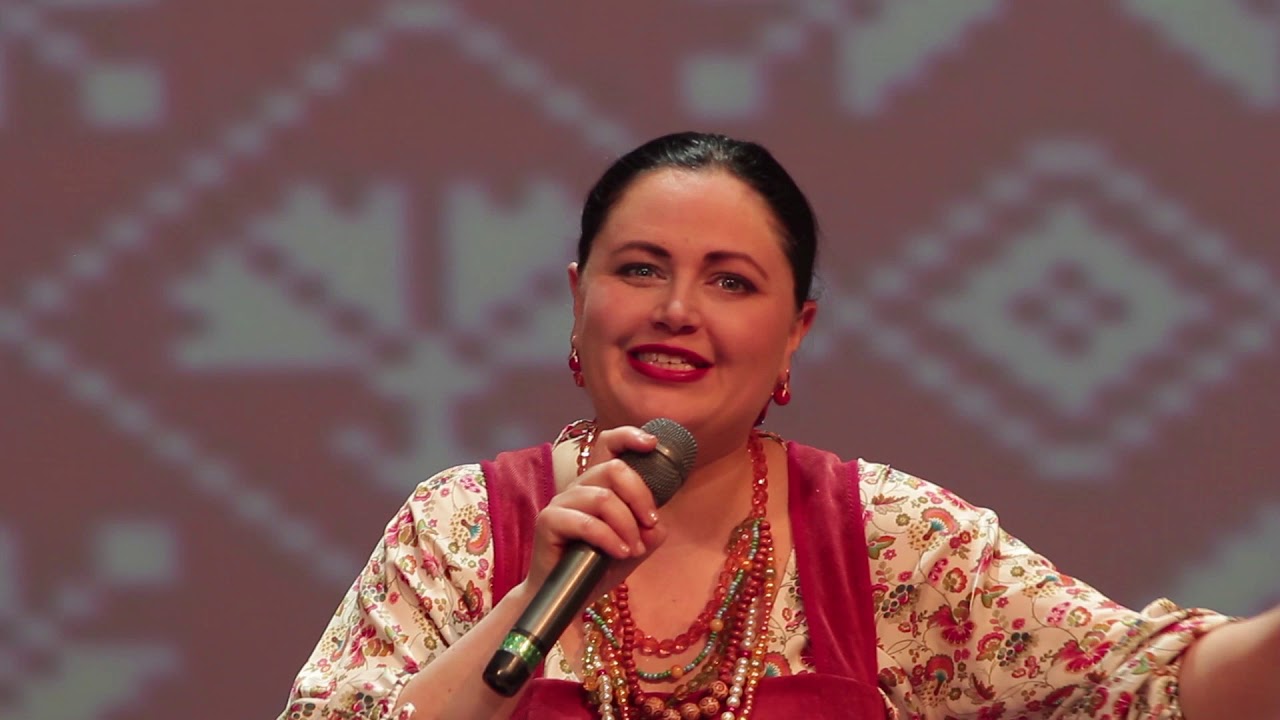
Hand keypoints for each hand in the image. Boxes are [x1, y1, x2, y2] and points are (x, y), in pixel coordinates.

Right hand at [522, 426, 668, 599]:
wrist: (567, 598)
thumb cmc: (597, 568)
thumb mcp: (634, 548)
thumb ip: (649, 532)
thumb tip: (657, 524)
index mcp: (597, 485)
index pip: (609, 445)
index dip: (629, 437)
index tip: (652, 444)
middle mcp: (578, 487)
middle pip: (613, 469)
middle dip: (640, 496)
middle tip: (650, 524)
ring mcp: (561, 502)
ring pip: (603, 498)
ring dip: (627, 526)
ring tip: (633, 550)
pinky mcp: (548, 521)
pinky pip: (586, 522)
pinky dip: (609, 538)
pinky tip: (620, 554)